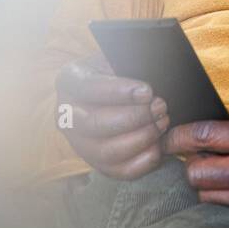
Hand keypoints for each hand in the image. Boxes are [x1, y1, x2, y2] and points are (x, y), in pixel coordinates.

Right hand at [55, 54, 169, 179]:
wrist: (122, 89)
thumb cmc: (124, 70)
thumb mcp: (122, 57)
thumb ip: (129, 63)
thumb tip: (148, 81)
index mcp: (69, 80)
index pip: (88, 88)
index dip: (119, 92)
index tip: (148, 92)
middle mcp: (66, 114)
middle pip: (95, 123)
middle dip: (134, 117)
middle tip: (160, 107)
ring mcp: (79, 142)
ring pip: (105, 151)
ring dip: (140, 138)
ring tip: (162, 123)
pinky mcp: (96, 162)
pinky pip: (117, 170)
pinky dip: (141, 162)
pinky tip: (158, 146)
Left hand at [164, 98, 228, 227]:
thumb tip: (216, 126)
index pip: (204, 137)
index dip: (179, 137)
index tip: (171, 138)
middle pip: (196, 173)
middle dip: (190, 162)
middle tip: (197, 156)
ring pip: (207, 197)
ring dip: (205, 184)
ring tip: (217, 173)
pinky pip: (227, 212)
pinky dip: (224, 200)